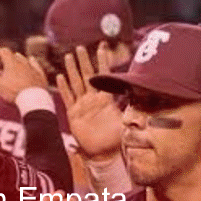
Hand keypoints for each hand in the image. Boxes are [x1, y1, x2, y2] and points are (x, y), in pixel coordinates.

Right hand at [0, 48, 48, 102]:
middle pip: (15, 56)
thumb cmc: (13, 92)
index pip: (4, 51)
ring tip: (16, 64)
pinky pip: (37, 67)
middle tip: (4, 63)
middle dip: (9, 58)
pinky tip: (33, 64)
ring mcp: (33, 69)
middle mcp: (24, 63)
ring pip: (27, 60)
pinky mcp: (41, 77)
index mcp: (12, 62)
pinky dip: (33, 65)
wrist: (33, 100)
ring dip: (20, 61)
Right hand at [57, 44, 123, 160]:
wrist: (105, 153)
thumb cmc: (116, 138)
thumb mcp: (126, 122)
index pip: (104, 76)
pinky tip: (60, 77)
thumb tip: (140, 99)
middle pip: (86, 76)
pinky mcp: (73, 115)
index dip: (102, 62)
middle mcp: (93, 100)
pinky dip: (63, 88)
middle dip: (83, 61)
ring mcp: (82, 106)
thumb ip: (130, 110)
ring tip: (68, 56)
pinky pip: (68, 98)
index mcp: (105, 99)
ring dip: (72, 70)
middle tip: (80, 47)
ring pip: (76, 84)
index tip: (102, 47)